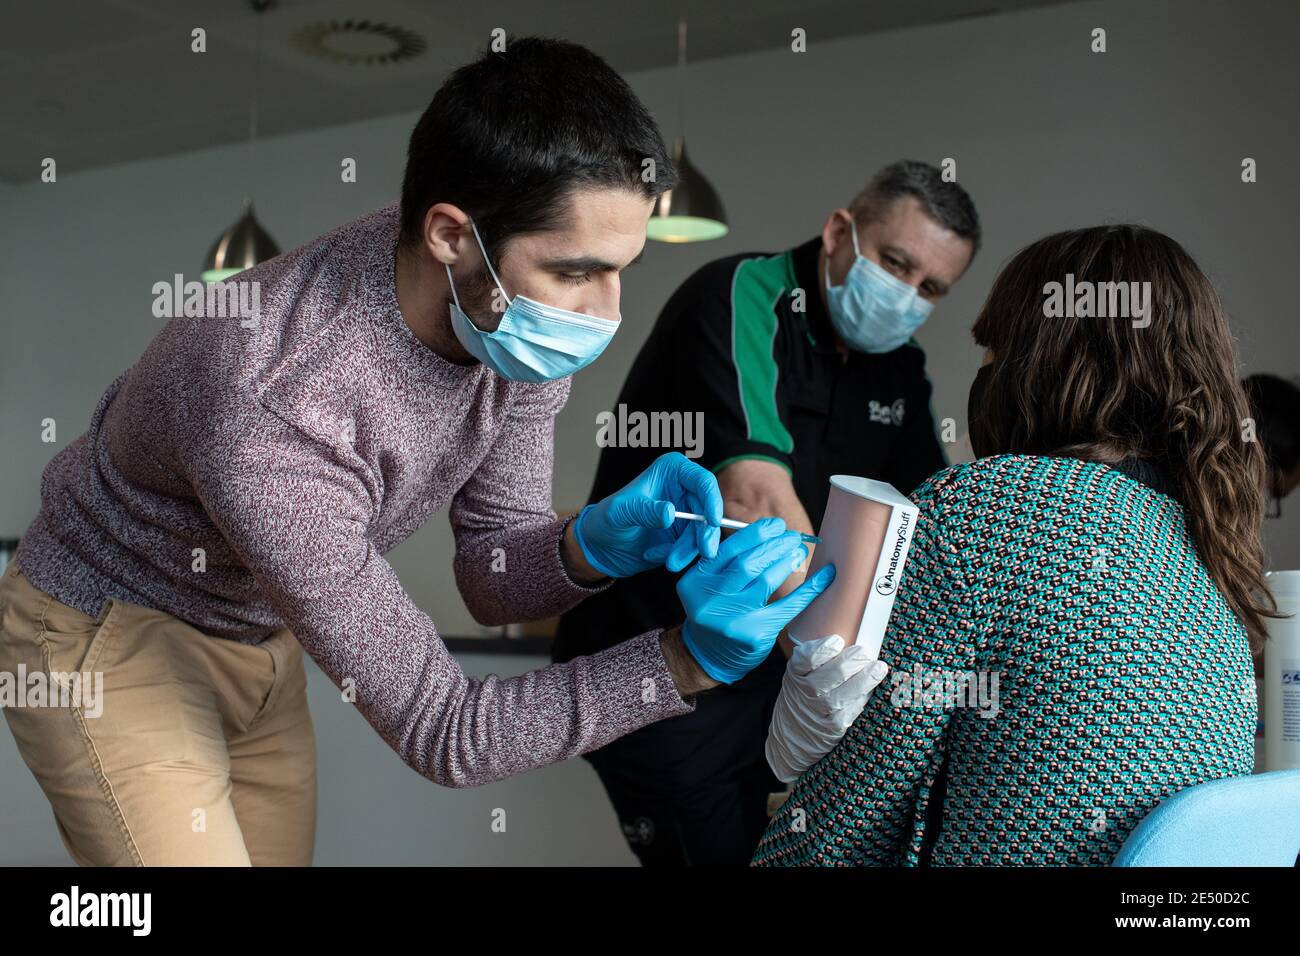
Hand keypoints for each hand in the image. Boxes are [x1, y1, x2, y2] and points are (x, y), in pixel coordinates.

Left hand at [573, 452, 722, 577]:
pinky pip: (693, 547)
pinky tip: (653, 555)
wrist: (601, 547)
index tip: (712, 522)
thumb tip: (670, 513)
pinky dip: (679, 555)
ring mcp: (686, 513)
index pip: (702, 481)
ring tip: (669, 562)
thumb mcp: (620, 513)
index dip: (712, 500)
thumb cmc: (606, 520)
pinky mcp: (684, 534)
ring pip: (703, 532)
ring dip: (689, 550)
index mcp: (671, 471)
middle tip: (703, 552)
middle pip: (709, 509)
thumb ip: (644, 511)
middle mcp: (683, 489)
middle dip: (704, 534)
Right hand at [677, 518, 834, 683]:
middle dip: (774, 546)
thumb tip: (769, 533)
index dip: (755, 534)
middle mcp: (710, 600)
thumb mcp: (707, 586)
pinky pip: (786, 607)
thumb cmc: (714, 612)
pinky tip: (824, 576)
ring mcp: (731, 620)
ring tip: (799, 551)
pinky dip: (808, 589)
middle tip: (792, 537)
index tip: (775, 525)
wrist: (708, 656)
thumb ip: (726, 562)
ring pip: (765, 581)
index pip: (728, 550)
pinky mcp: (753, 635)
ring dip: (786, 561)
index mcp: (695, 582)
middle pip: (747, 564)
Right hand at [765, 634, 889, 782]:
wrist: (794, 732)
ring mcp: (819, 710)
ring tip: (879, 668)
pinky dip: (862, 698)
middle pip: (832, 674)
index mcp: (796, 672)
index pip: (807, 658)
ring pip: (844, 694)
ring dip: (865, 679)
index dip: (823, 649)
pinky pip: (850, 711)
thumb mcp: (800, 673)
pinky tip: (871, 689)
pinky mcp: (832, 726)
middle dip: (852, 661)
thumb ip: (820, 658)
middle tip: (865, 652)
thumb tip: (856, 641)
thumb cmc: (803, 693)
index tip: (838, 641)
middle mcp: (805, 691)